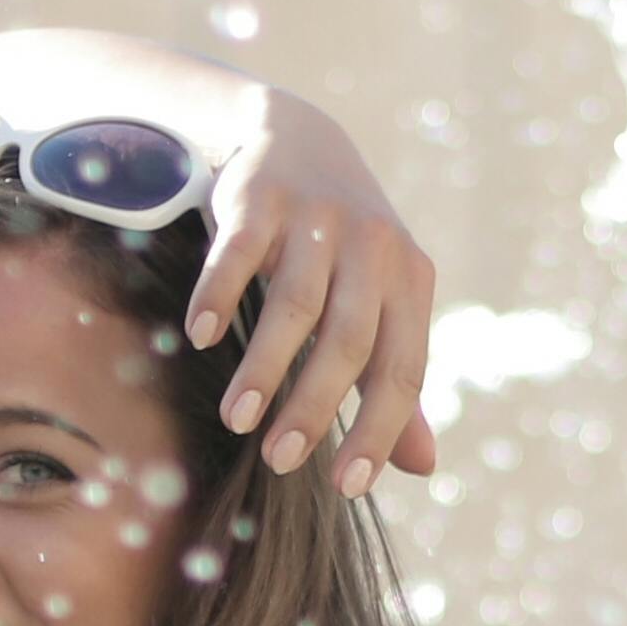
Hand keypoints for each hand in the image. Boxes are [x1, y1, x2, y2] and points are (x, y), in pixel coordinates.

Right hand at [187, 89, 439, 499]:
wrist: (298, 139)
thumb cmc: (343, 249)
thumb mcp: (380, 305)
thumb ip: (393, 382)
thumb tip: (423, 468)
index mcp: (410, 282)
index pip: (403, 369)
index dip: (377, 430)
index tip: (343, 486)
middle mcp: (373, 248)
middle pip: (348, 342)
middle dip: (312, 407)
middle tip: (279, 461)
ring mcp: (317, 220)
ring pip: (295, 305)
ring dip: (264, 367)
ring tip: (237, 419)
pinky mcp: (261, 197)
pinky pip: (238, 253)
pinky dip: (220, 295)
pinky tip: (203, 337)